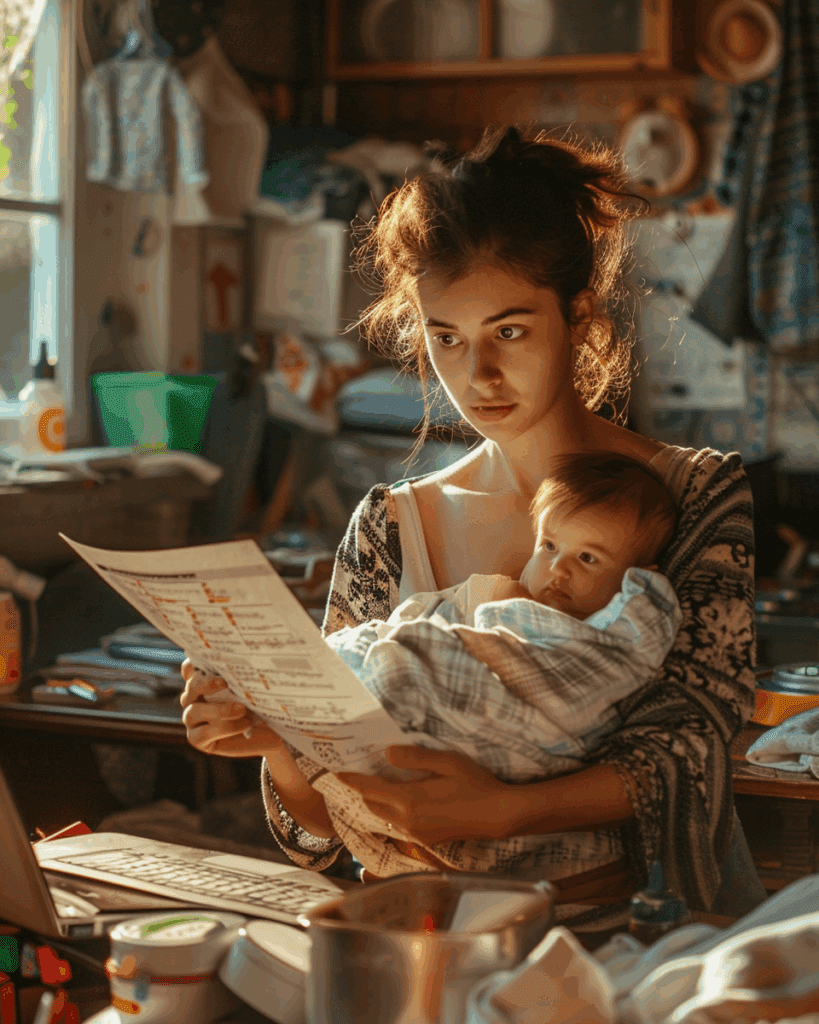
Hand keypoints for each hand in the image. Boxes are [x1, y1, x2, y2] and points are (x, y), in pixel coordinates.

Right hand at [179, 658, 285, 758]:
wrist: (269, 732)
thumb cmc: (260, 705)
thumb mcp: (253, 689)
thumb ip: (243, 678)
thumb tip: (247, 662)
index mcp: (203, 681)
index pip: (190, 668)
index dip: (194, 663)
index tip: (212, 661)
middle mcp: (193, 699)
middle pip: (191, 688)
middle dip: (205, 684)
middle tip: (225, 683)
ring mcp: (192, 720)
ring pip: (193, 712)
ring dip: (218, 710)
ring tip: (242, 709)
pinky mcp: (197, 739)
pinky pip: (203, 733)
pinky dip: (226, 727)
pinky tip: (245, 723)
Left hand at [336, 746, 513, 844]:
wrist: (497, 815)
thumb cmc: (475, 784)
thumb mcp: (446, 762)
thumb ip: (414, 758)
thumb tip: (388, 754)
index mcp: (409, 801)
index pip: (369, 789)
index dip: (351, 780)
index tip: (336, 772)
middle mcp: (408, 821)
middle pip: (372, 805)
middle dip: (362, 791)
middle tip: (356, 774)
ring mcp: (417, 834)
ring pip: (385, 818)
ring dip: (377, 802)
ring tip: (377, 785)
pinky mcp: (427, 840)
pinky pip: (399, 826)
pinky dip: (392, 812)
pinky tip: (402, 800)